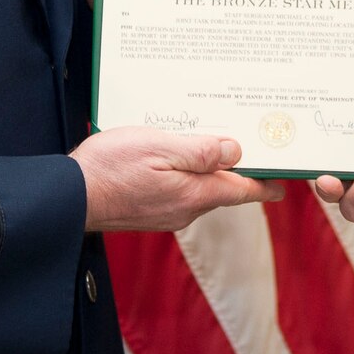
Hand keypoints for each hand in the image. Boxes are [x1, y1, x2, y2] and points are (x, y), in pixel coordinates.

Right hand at [72, 126, 282, 231]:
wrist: (68, 197)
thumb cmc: (110, 168)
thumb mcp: (159, 146)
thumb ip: (201, 151)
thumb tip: (237, 151)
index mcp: (195, 194)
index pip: (244, 191)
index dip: (267, 183)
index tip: (286, 179)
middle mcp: (186, 210)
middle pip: (223, 188)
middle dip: (235, 167)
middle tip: (249, 141)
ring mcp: (167, 214)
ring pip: (200, 189)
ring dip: (207, 169)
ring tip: (208, 140)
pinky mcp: (150, 212)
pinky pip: (179, 191)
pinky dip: (184, 174)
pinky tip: (173, 157)